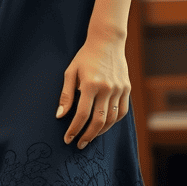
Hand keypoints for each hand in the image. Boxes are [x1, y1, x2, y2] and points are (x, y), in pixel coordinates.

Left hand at [56, 33, 130, 149]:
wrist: (107, 41)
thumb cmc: (85, 56)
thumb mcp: (71, 72)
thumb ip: (66, 95)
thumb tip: (60, 116)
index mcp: (90, 84)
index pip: (81, 114)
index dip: (74, 129)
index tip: (68, 138)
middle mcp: (106, 88)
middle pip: (98, 121)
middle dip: (87, 135)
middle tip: (79, 144)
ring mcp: (119, 89)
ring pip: (111, 119)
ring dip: (100, 132)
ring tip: (90, 137)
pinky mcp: (127, 89)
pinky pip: (122, 111)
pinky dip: (113, 121)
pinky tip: (104, 125)